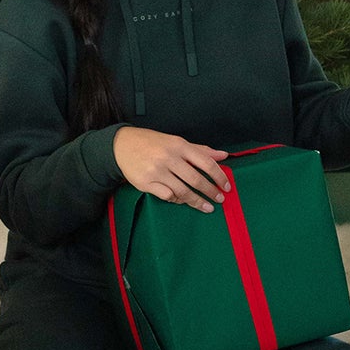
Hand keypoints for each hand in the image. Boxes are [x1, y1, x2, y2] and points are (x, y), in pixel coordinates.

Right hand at [113, 128, 231, 210]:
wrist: (122, 145)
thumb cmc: (152, 143)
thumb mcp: (176, 142)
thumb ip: (200, 150)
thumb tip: (223, 155)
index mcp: (179, 145)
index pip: (205, 162)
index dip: (219, 176)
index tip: (226, 186)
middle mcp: (168, 157)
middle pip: (195, 179)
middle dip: (210, 191)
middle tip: (219, 199)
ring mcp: (156, 171)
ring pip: (182, 191)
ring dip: (197, 201)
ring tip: (206, 206)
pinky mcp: (146, 183)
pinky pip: (167, 196)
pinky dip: (177, 200)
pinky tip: (183, 200)